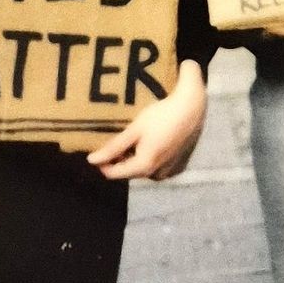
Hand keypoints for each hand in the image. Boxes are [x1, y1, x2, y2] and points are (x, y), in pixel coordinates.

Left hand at [87, 60, 206, 180]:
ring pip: (140, 168)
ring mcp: (167, 170)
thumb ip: (113, 148)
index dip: (102, 163)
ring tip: (129, 138)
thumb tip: (91, 161)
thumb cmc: (161, 116)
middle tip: (112, 140)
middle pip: (127, 171)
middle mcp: (156, 174)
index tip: (96, 147)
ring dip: (131, 157)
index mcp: (144, 167)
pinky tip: (147, 139)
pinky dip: (145, 155)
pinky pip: (153, 164)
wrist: (192, 108)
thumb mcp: (134, 130)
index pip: (113, 174)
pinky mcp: (175, 163)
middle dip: (117, 159)